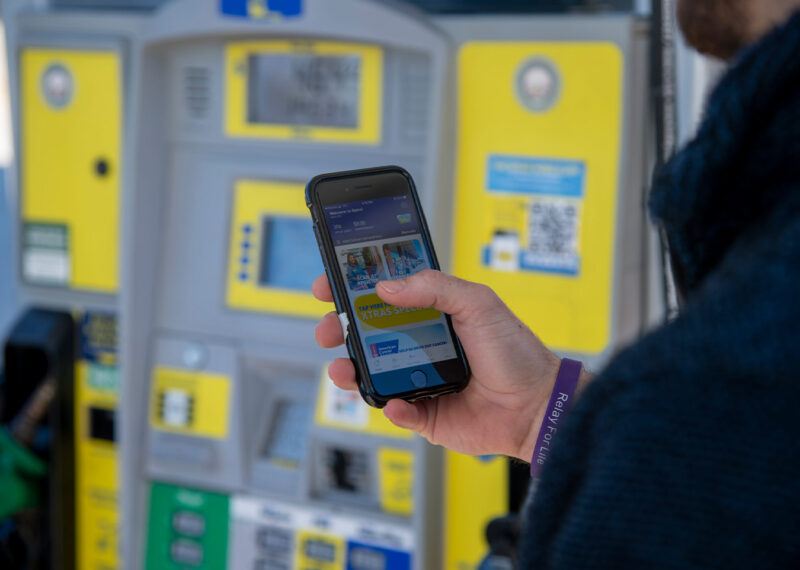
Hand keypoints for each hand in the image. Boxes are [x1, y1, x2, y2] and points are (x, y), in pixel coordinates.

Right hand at [313, 269, 571, 461]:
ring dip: (350, 371)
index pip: (384, 297)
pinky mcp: (426, 415)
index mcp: (432, 315)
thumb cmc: (515, 352)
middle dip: (340, 330)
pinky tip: (396, 402)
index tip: (329, 284)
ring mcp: (420, 380)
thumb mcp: (478, 304)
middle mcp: (420, 346)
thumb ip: (434, 287)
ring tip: (343, 369)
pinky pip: (397, 411)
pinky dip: (391, 408)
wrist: (538, 405)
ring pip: (371, 375)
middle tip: (328, 328)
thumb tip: (386, 286)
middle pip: (367, 335)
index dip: (354, 290)